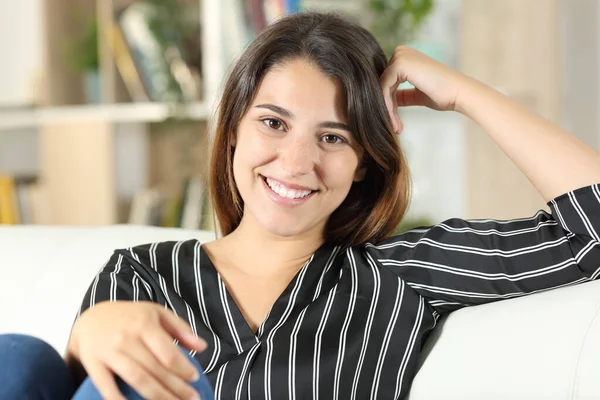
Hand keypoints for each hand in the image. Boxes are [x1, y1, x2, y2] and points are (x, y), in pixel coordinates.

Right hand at [68, 301, 206, 399]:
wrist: (91, 318)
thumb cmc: (130, 317)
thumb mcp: (156, 313)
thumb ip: (181, 329)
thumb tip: (203, 347)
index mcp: (144, 324)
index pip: (168, 352)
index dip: (183, 369)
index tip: (195, 379)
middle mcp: (127, 338)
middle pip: (156, 369)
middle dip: (176, 388)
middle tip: (192, 399)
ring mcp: (109, 352)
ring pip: (137, 379)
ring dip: (158, 396)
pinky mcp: (94, 364)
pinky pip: (106, 386)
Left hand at [380, 46, 472, 132]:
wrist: (458, 93)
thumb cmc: (442, 94)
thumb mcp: (417, 94)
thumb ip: (402, 95)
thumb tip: (389, 100)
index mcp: (405, 57)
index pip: (387, 82)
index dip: (389, 103)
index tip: (395, 122)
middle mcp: (401, 52)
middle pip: (383, 85)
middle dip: (388, 107)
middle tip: (395, 127)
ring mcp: (400, 56)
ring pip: (382, 88)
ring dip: (388, 110)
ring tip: (396, 127)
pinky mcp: (400, 64)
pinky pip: (384, 89)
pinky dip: (388, 106)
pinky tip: (395, 120)